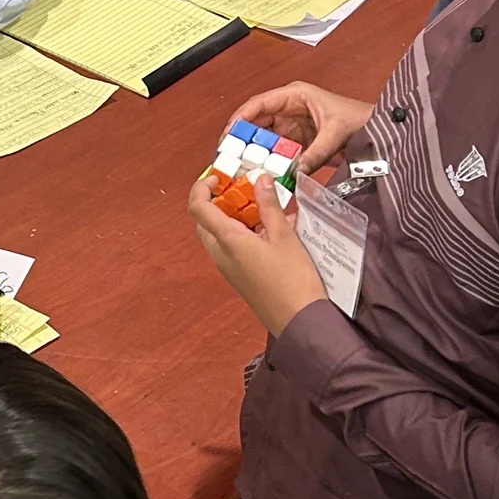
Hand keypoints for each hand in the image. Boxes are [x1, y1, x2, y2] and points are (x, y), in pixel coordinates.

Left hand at [187, 173, 327, 335]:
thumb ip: (269, 206)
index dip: (202, 187)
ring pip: (217, 236)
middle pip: (204, 221)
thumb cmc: (293, 279)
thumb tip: (260, 180)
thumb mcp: (284, 236)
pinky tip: (268, 231)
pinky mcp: (238, 277)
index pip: (197, 207)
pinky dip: (241, 234)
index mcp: (226, 240)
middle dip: (216, 202)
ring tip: (259, 208)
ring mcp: (228, 268)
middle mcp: (220, 254)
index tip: (219, 177)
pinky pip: (230, 249)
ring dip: (231, 218)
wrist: (300, 321)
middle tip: (240, 190)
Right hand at [228, 82, 375, 173]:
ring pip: (264, 137)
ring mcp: (292, 125)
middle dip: (242, 137)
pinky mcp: (297, 140)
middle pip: (256, 121)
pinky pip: (277, 150)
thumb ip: (315, 154)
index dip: (240, 118)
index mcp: (294, 96)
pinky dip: (269, 160)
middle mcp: (288, 108)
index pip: (259, 104)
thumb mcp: (335, 135)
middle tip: (229, 155)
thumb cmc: (359, 119)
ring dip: (254, 150)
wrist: (378, 131)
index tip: (228, 134)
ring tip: (241, 165)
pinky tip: (261, 171)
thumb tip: (295, 172)